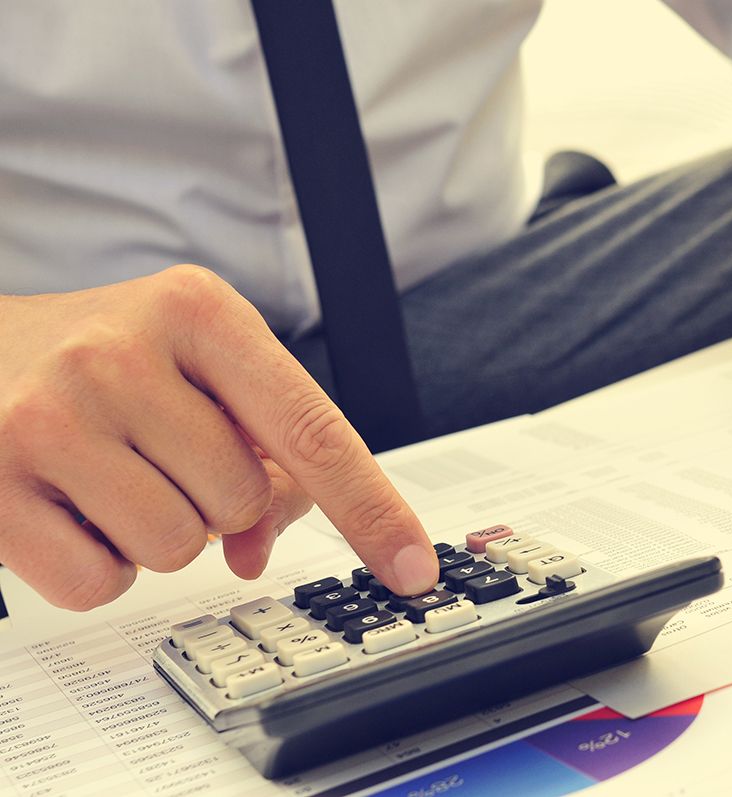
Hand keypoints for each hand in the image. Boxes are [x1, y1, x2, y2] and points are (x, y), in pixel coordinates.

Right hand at [0, 265, 437, 609]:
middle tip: (159, 456)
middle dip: (214, 500)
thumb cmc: (103, 360)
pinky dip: (99, 566)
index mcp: (198, 311)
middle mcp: (120, 353)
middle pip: (242, 500)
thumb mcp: (195, 365)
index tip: (413, 568)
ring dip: (157, 534)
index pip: (312, 428)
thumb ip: (260, 447)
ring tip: (111, 475)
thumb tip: (256, 548)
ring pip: (177, 547)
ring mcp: (48, 417)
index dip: (371, 509)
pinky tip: (69, 506)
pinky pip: (100, 583)